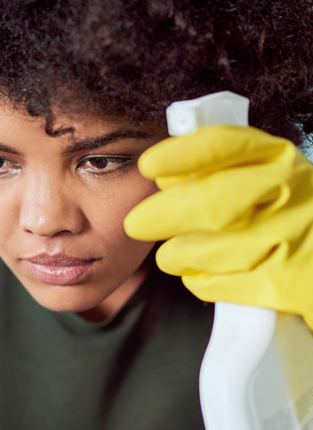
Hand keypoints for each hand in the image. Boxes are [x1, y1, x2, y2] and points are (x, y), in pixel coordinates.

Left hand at [124, 124, 312, 329]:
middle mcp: (292, 193)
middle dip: (166, 215)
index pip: (227, 145)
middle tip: (135, 224)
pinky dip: (200, 280)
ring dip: (179, 254)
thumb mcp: (260, 180)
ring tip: (172, 254)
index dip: (183, 155)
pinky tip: (199, 273)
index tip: (148, 166)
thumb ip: (216, 172)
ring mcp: (294, 239)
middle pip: (214, 203)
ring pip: (212, 250)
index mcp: (278, 158)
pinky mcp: (288, 284)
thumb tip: (163, 179)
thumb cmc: (278, 217)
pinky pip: (222, 284)